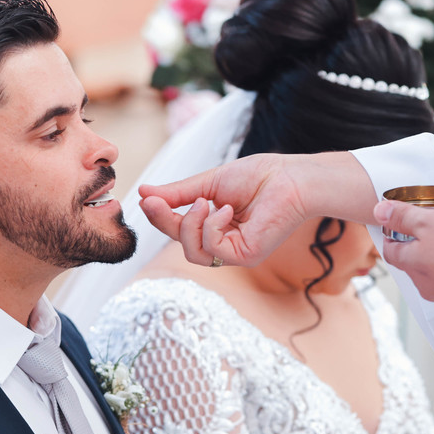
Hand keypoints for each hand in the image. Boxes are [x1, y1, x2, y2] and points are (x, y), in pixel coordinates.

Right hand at [139, 153, 310, 266]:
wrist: (289, 177)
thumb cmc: (258, 177)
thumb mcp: (208, 183)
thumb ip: (178, 193)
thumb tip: (144, 193)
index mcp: (215, 226)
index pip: (180, 229)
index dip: (160, 217)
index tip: (145, 199)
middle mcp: (224, 243)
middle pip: (182, 243)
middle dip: (166, 222)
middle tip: (155, 203)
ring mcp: (235, 253)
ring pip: (193, 253)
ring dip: (190, 225)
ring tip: (204, 202)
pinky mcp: (246, 257)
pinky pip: (212, 250)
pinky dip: (212, 228)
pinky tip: (226, 210)